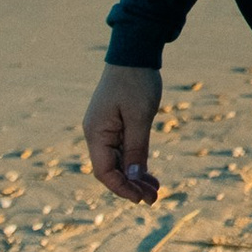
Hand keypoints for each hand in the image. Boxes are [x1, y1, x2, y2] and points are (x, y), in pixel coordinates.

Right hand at [83, 65, 162, 203]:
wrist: (134, 53)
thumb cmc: (136, 82)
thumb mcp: (140, 116)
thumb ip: (136, 148)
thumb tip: (134, 178)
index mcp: (96, 133)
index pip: (105, 172)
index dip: (122, 188)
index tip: (141, 199)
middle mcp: (96, 134)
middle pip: (111, 170)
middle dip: (131, 186)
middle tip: (154, 198)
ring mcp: (104, 130)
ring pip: (118, 163)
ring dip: (135, 177)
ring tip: (155, 190)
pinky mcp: (114, 126)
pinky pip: (123, 151)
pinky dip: (135, 163)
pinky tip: (149, 174)